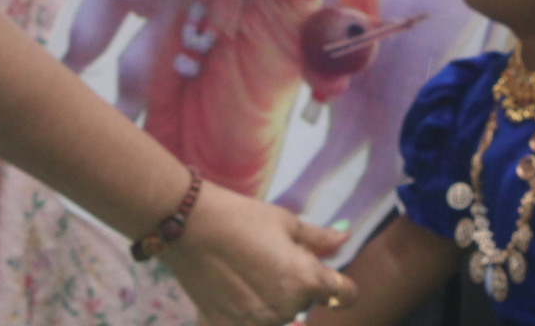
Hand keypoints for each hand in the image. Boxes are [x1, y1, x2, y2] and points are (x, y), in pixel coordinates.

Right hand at [163, 182, 355, 325]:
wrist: (189, 227)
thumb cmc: (241, 217)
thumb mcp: (285, 222)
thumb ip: (318, 239)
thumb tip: (345, 239)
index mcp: (306, 280)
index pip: (344, 295)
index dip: (339, 284)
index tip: (327, 275)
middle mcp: (287, 309)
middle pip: (307, 302)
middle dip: (298, 285)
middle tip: (271, 259)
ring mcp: (259, 323)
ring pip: (280, 314)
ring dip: (274, 299)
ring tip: (250, 272)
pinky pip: (253, 323)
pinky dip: (249, 310)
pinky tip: (235, 289)